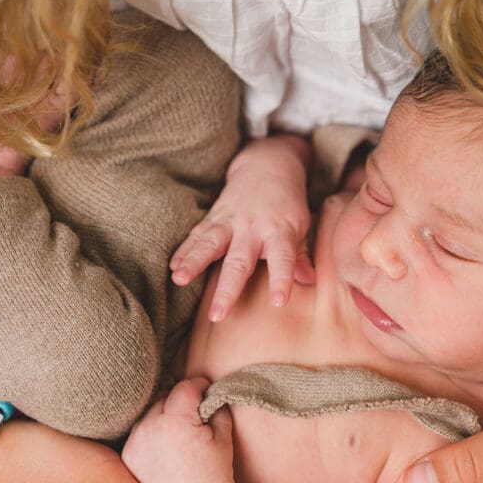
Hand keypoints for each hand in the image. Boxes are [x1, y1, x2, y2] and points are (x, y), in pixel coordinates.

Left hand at [122, 377, 238, 482]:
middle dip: (179, 400)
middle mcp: (149, 428)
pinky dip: (150, 434)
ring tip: (178, 432)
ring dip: (162, 415)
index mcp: (176, 420)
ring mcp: (135, 443)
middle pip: (164, 396)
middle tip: (194, 414)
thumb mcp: (224, 439)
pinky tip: (163, 448)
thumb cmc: (217, 479)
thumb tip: (209, 393)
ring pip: (148, 413)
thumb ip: (216, 408)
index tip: (207, 392)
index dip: (200, 387)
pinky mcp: (126, 457)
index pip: (187, 386)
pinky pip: (138, 433)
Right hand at [170, 135, 314, 321]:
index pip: (283, 258)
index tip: (278, 302)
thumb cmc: (286, 207)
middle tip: (217, 315)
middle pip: (239, 261)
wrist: (268, 167)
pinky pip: (196, 235)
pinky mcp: (213, 217)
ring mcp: (230, 221)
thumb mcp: (300, 227)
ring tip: (179, 279)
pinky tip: (173, 267)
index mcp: (279, 232)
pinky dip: (184, 251)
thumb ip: (299, 256)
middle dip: (227, 289)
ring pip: (210, 243)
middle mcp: (252, 227)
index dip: (281, 279)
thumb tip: (309, 281)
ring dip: (194, 262)